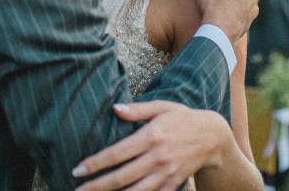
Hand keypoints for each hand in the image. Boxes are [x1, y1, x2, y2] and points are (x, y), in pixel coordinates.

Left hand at [72, 101, 227, 190]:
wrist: (212, 137)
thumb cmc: (182, 118)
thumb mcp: (162, 107)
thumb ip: (137, 110)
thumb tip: (114, 109)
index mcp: (151, 137)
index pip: (116, 153)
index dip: (95, 163)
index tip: (77, 170)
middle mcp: (157, 158)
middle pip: (121, 177)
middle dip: (97, 186)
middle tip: (77, 190)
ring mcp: (165, 174)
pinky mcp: (172, 185)